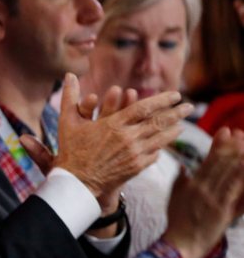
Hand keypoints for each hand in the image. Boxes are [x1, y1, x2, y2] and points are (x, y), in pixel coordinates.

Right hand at [54, 73, 192, 204]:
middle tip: (190, 107)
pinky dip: (160, 148)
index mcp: (114, 124)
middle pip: (159, 122)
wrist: (76, 182)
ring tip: (182, 125)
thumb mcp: (67, 121)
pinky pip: (154, 155)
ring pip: (161, 139)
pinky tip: (164, 145)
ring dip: (173, 131)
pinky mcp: (136, 168)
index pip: (145, 108)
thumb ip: (70, 96)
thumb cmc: (70, 150)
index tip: (176, 95)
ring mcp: (134, 154)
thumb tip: (69, 75)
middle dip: (177, 113)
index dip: (163, 100)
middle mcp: (128, 138)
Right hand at [164, 128, 243, 257]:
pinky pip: (235, 190)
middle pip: (220, 163)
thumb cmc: (177, 222)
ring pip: (229, 173)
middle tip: (240, 132)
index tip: (225, 131)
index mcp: (191, 184)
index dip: (218, 144)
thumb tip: (183, 166)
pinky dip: (241, 177)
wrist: (181, 243)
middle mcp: (202, 188)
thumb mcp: (174, 198)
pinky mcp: (223, 210)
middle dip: (231, 146)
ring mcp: (213, 198)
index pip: (207, 159)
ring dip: (239, 157)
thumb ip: (180, 181)